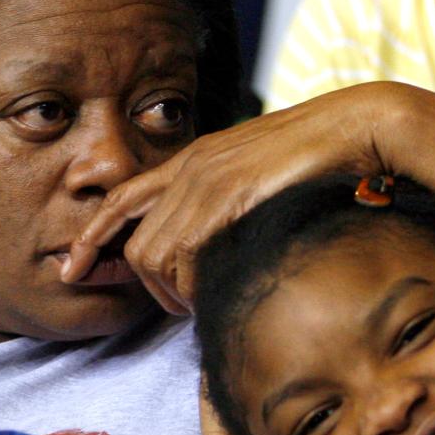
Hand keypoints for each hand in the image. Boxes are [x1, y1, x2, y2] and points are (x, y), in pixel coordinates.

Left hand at [63, 83, 413, 313]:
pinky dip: (193, 285)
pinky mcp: (227, 195)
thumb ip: (230, 205)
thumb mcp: (261, 177)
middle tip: (175, 308)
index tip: (73, 268)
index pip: (122, 198)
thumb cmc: (323, 158)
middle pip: (135, 242)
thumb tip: (216, 251)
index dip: (93, 237)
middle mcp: (191, 166)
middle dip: (144, 286)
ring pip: (153, 255)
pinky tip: (215, 292)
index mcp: (195, 158)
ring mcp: (207, 180)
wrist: (361, 126)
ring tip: (200, 303)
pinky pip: (184, 254)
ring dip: (172, 293)